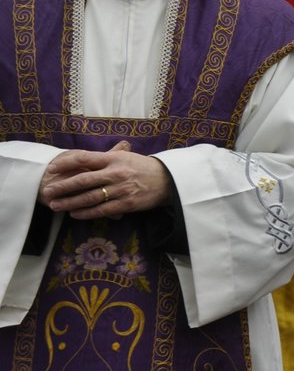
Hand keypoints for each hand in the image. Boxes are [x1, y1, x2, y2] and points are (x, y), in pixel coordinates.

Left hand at [38, 142, 171, 218]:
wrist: (167, 180)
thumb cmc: (142, 167)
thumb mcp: (125, 157)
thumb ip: (104, 158)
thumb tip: (81, 159)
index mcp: (114, 158)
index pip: (84, 158)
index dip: (66, 163)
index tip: (52, 169)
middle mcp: (116, 173)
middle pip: (83, 180)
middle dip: (62, 187)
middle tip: (48, 191)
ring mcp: (121, 189)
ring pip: (90, 197)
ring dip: (70, 202)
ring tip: (56, 205)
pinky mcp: (127, 204)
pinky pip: (102, 210)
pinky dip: (86, 213)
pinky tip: (75, 214)